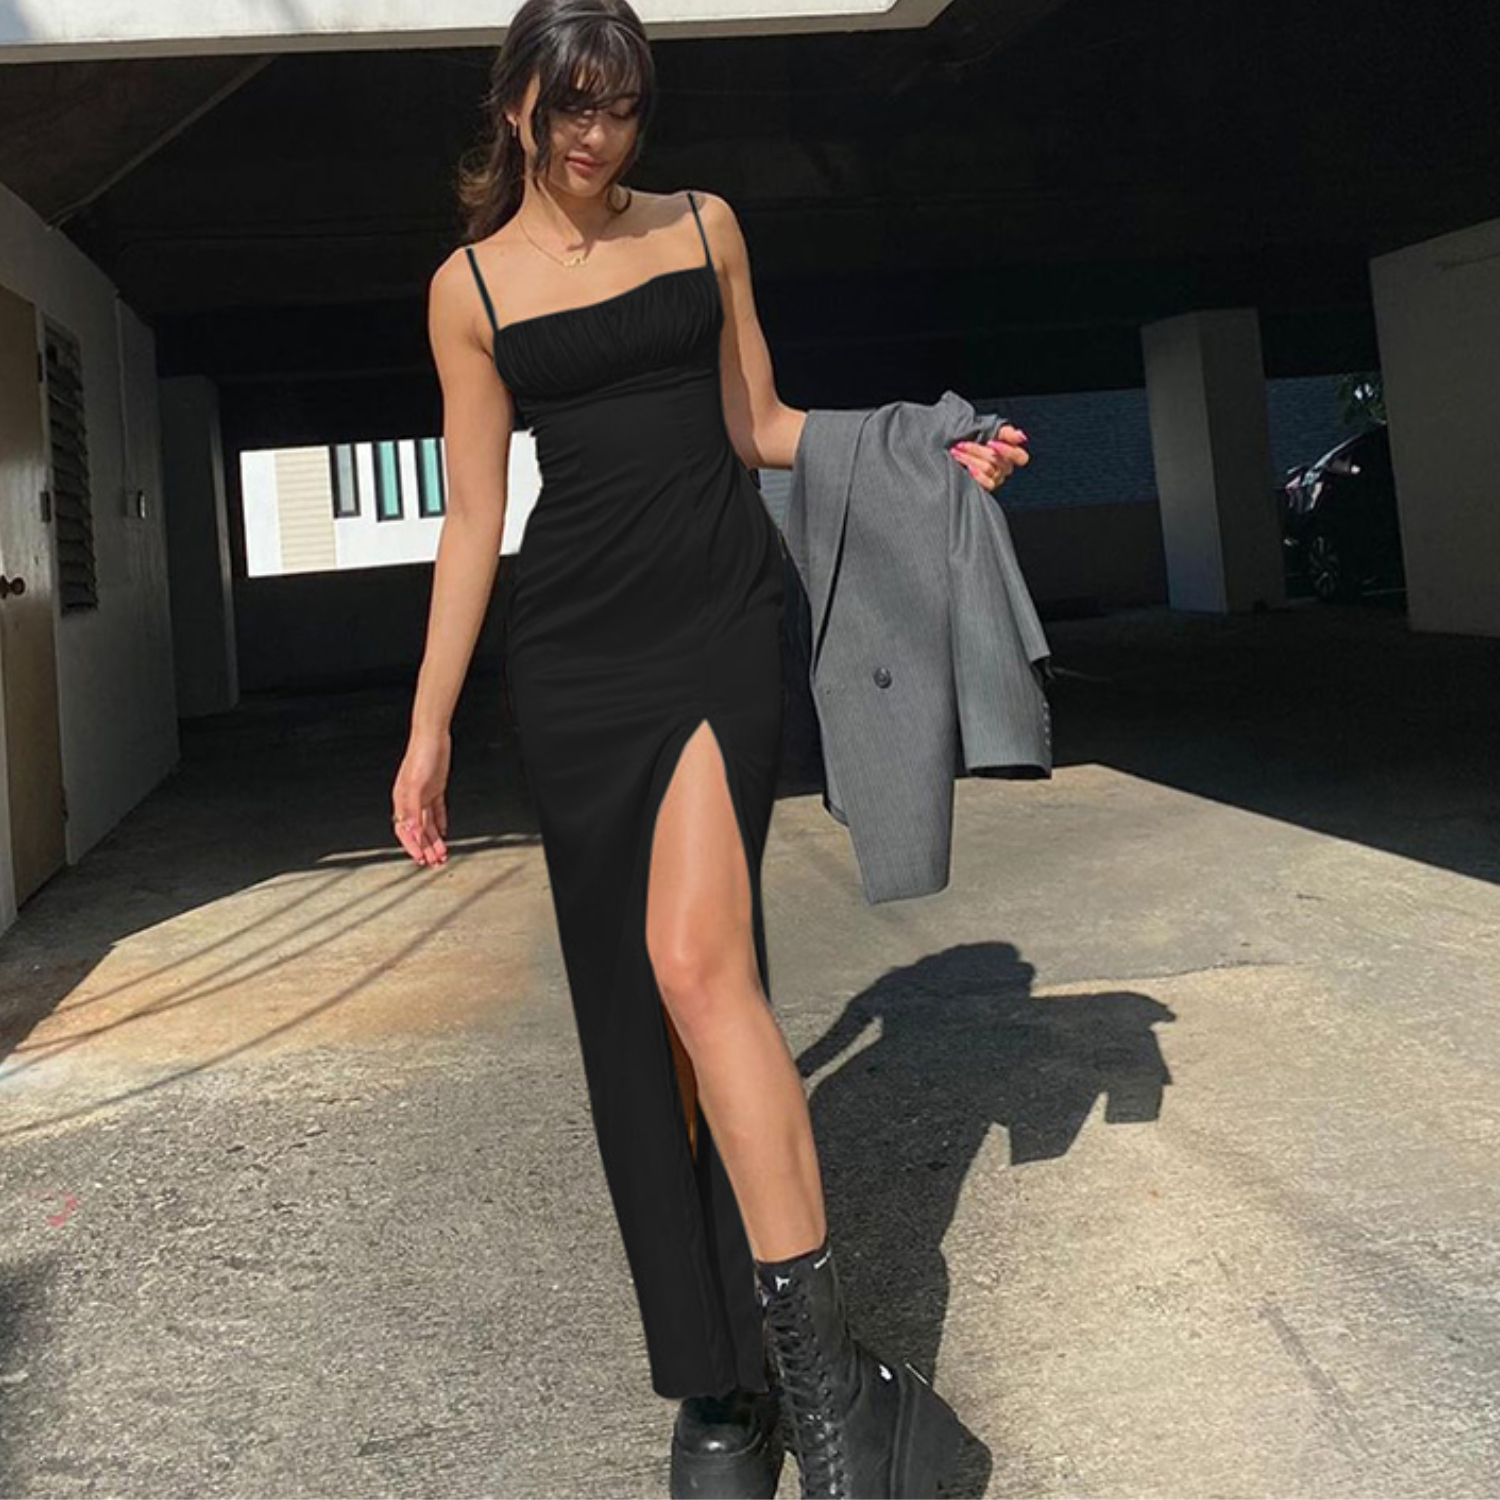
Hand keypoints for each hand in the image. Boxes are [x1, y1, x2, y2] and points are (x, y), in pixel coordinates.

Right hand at [392, 728, 451, 866]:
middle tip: (434, 863)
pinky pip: (436, 811)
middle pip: (418, 831)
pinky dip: (440, 823)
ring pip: (428, 824)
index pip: (405, 831)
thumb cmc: (421, 757)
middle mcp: (411, 800)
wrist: (433, 737)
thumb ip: (413, 811)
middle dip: (426, 848)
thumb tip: (413, 832)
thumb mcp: (416, 786)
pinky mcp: (435, 789)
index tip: (420, 860)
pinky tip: (444, 833)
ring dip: (435, 840)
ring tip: (442, 854)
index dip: (412, 847)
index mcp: (402, 801)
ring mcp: (423, 795)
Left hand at [949, 424, 1029, 491]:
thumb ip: (1008, 432)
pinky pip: (988, 484)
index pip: (1021, 457)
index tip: (990, 442)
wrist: (959, 447)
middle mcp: (1006, 468)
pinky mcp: (987, 486)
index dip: (1008, 451)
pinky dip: (977, 475)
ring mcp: (997, 478)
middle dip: (977, 450)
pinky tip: (968, 468)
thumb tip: (1021, 436)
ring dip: (970, 459)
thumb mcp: (993, 430)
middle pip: (998, 461)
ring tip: (956, 452)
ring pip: (988, 469)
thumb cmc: (978, 436)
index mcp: (1011, 455)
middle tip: (961, 444)